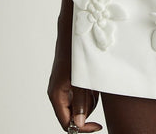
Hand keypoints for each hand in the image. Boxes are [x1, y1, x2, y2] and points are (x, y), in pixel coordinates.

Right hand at [47, 0, 102, 131]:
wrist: (73, 30)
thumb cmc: (75, 53)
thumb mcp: (80, 79)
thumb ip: (80, 103)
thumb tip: (79, 124)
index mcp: (57, 95)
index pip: (67, 124)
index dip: (82, 128)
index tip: (98, 126)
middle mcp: (58, 93)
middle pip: (75, 115)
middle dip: (88, 108)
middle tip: (95, 92)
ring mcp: (64, 87)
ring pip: (81, 105)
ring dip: (91, 98)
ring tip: (94, 80)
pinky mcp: (71, 80)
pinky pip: (83, 93)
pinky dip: (91, 89)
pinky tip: (93, 77)